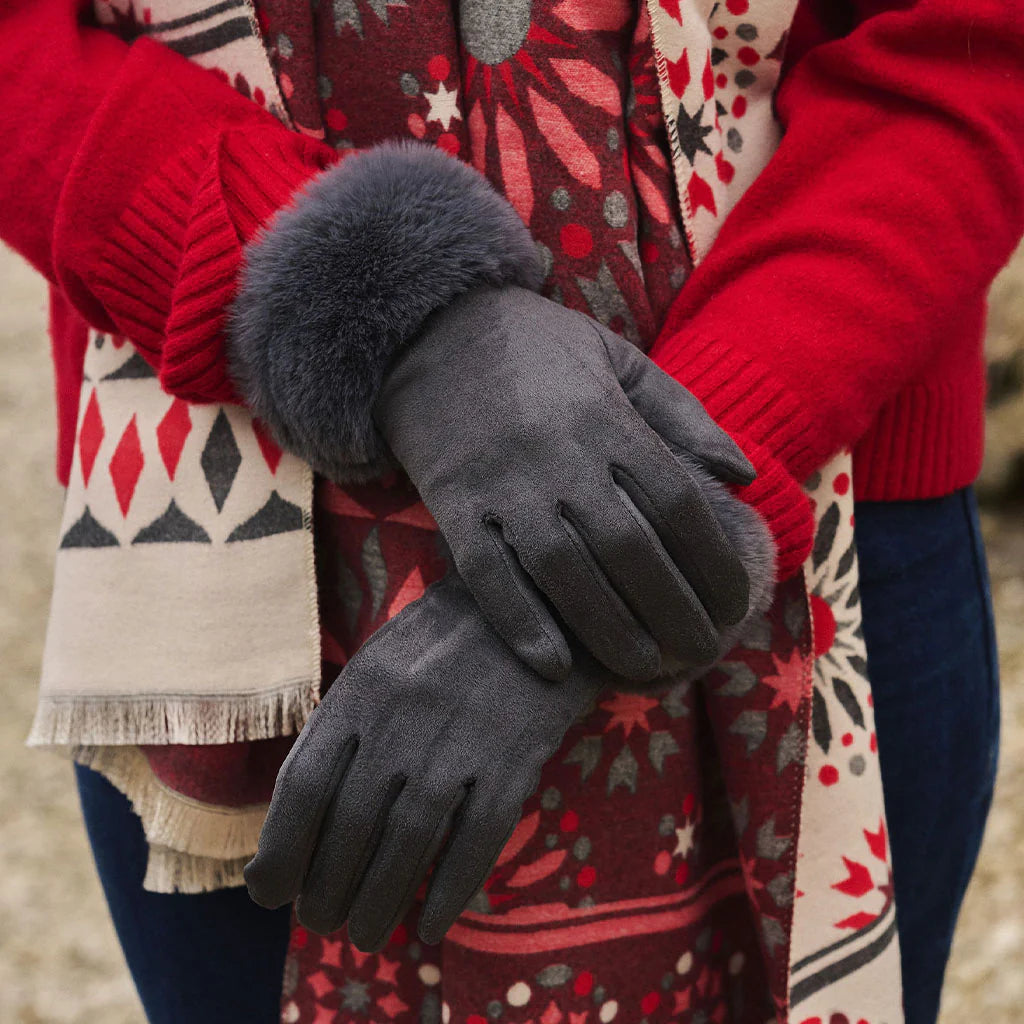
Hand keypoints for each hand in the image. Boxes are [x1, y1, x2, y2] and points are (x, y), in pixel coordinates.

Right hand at [228, 142, 773, 682]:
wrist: (431, 331)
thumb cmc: (538, 348)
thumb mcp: (620, 358)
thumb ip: (683, 414)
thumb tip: (743, 475)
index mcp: (607, 417)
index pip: (676, 502)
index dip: (713, 561)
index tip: (734, 604)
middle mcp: (560, 455)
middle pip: (629, 548)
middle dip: (672, 610)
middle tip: (699, 654)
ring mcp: (503, 483)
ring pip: (563, 571)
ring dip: (608, 629)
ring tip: (644, 669)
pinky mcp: (455, 504)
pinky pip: (486, 574)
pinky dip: (520, 621)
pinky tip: (555, 664)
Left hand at [243, 572, 606, 951]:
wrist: (539, 603)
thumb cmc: (444, 643)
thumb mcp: (379, 664)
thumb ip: (338, 731)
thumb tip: (288, 823)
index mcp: (362, 689)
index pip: (303, 786)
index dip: (281, 851)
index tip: (270, 893)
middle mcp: (404, 716)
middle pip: (351, 826)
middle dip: (327, 889)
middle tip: (321, 921)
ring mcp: (461, 737)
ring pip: (408, 843)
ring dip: (379, 901)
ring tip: (364, 934)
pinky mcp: (515, 756)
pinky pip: (477, 839)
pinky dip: (450, 891)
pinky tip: (431, 925)